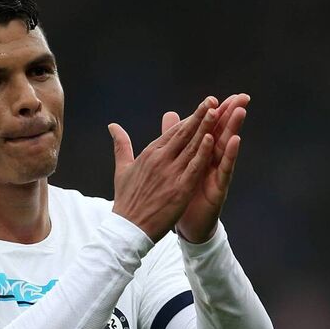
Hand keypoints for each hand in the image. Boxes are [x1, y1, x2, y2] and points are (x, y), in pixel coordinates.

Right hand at [108, 97, 219, 241]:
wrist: (127, 228)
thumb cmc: (126, 201)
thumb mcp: (122, 169)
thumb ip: (121, 145)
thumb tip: (112, 125)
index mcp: (149, 153)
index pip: (173, 131)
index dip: (190, 118)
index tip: (203, 105)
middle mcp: (160, 159)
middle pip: (184, 133)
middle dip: (199, 115)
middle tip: (213, 100)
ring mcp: (170, 173)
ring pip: (191, 146)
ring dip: (205, 127)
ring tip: (217, 111)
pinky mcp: (179, 188)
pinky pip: (193, 167)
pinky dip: (202, 152)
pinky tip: (211, 139)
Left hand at [161, 93, 248, 243]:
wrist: (187, 226)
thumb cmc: (183, 195)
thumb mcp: (177, 163)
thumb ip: (174, 138)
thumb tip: (170, 115)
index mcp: (200, 153)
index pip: (209, 127)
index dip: (215, 112)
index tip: (220, 95)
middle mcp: (212, 161)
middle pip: (222, 133)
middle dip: (231, 115)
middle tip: (241, 96)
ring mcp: (217, 174)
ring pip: (227, 148)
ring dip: (234, 129)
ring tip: (240, 110)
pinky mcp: (219, 188)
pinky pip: (225, 169)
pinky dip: (230, 155)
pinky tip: (235, 140)